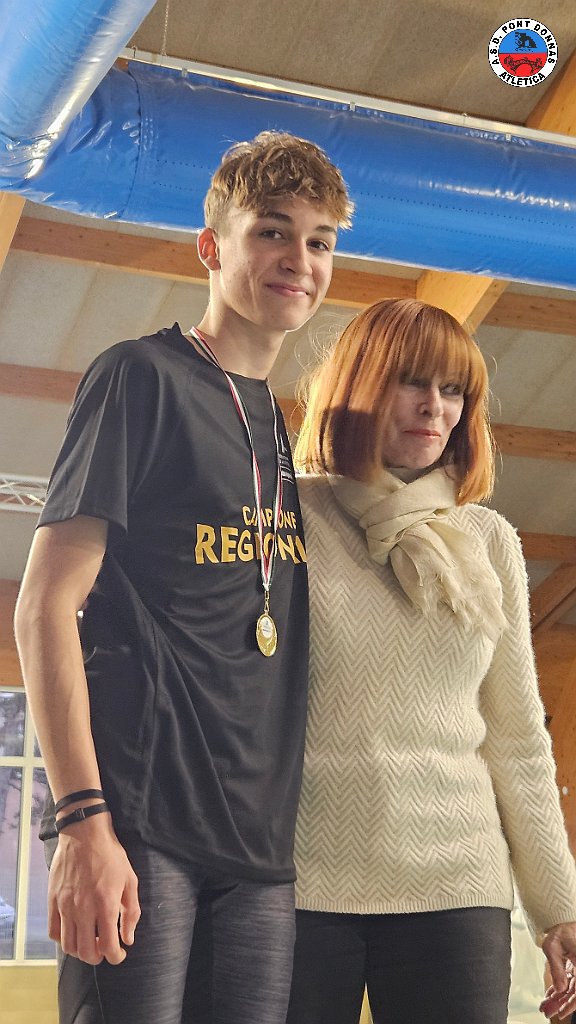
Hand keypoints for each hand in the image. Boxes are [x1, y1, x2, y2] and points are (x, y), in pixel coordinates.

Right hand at [48, 814, 140, 965]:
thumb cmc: (110, 855)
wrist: (84, 834)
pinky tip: (74, 930)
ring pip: (68, 946)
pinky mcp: (53, 900)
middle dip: (98, 957)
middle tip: (104, 949)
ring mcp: (65, 906)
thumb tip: (128, 939)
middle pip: (86, 953)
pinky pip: (53, 932)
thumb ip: (131, 912)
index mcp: (105, 904)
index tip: (119, 953)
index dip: (116, 957)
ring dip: (80, 951)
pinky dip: (63, 939)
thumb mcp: (130, 880)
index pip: (108, 947)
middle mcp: (83, 909)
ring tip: (90, 940)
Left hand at [540, 923, 575, 1019]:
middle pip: (573, 993)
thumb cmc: (561, 930)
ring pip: (569, 990)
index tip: (560, 1012)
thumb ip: (556, 967)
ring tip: (545, 1006)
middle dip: (560, 1004)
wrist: (563, 922)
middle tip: (547, 1011)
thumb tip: (560, 988)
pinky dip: (558, 991)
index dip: (570, 1004)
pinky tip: (549, 996)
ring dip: (558, 999)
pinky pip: (567, 983)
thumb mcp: (553, 946)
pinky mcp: (574, 969)